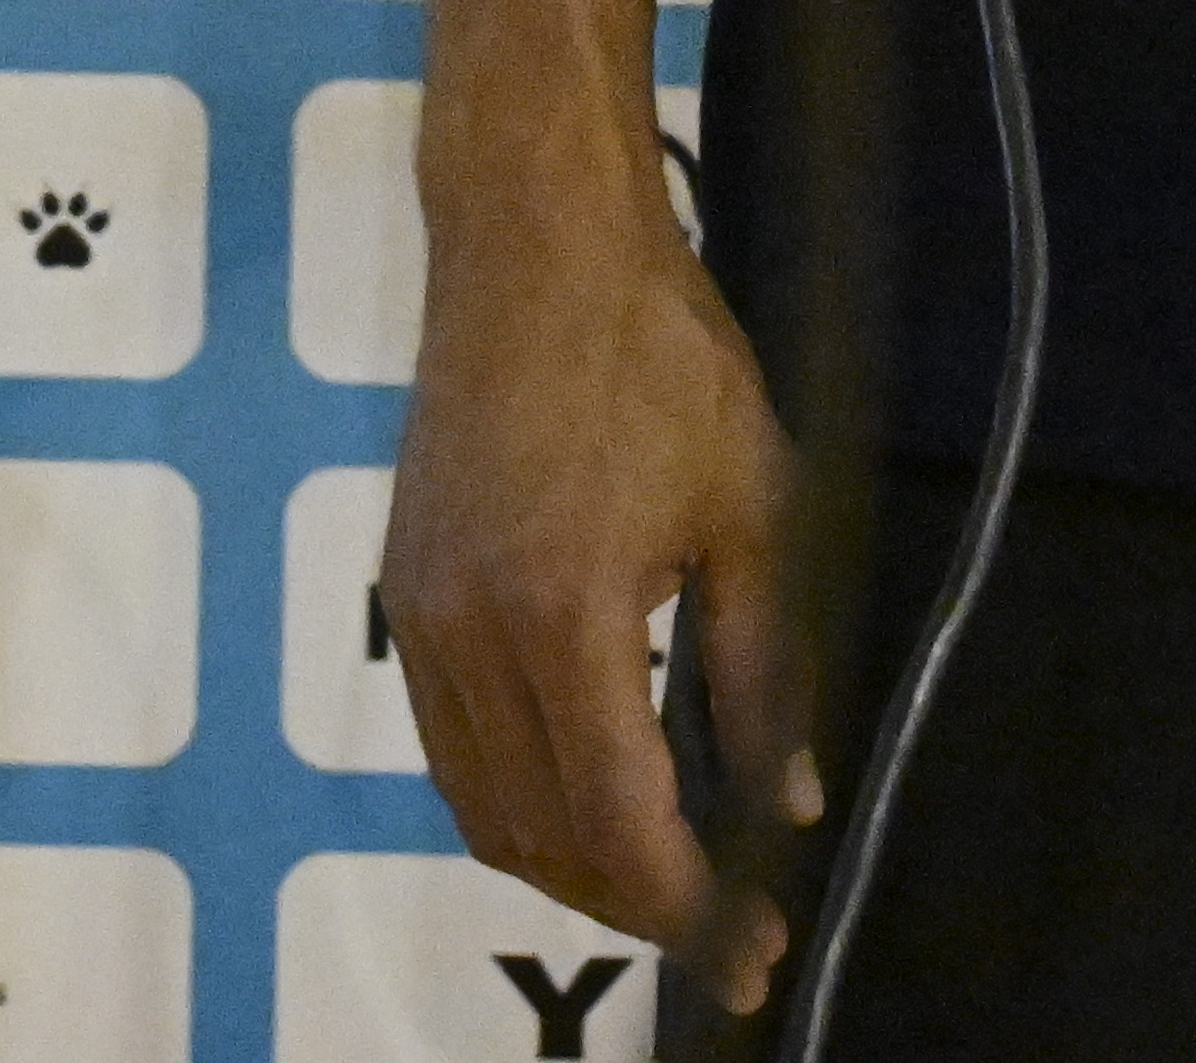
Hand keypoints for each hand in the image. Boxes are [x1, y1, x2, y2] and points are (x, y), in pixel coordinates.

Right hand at [382, 172, 818, 1004]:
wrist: (534, 241)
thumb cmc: (662, 356)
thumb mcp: (752, 512)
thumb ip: (767, 674)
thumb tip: (794, 806)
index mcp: (565, 617)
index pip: (620, 828)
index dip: (689, 911)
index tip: (754, 954)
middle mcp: (469, 634)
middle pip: (540, 842)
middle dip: (635, 908)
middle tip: (727, 926)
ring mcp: (420, 613)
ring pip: (481, 808)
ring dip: (569, 865)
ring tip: (664, 877)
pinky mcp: (402, 587)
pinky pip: (448, 746)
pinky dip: (515, 799)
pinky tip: (585, 791)